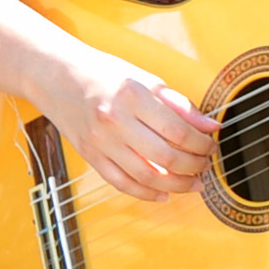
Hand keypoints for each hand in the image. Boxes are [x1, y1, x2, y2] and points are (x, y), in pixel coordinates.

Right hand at [46, 53, 215, 202]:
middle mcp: (115, 120)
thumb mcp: (145, 79)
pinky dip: (146, 194)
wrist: (57, 77)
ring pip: (146, 176)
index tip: (211, 145)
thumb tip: (211, 126)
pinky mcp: (90, 156)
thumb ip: (180, 104)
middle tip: (205, 165)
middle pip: (165, 156)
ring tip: (193, 183)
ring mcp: (100, 141)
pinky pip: (122, 183)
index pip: (178, 130)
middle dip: (194, 166)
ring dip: (176, 185)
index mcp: (132, 95)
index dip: (201, 143)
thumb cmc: (103, 74)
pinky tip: (163, 195)